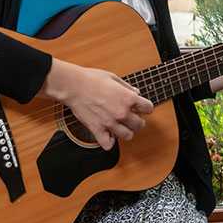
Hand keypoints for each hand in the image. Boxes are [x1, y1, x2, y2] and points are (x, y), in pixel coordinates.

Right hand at [40, 58, 154, 150]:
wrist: (73, 86)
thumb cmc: (91, 79)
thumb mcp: (114, 78)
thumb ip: (127, 87)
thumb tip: (136, 92)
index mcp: (128, 98)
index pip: (149, 108)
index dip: (146, 107)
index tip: (141, 107)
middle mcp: (122, 112)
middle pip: (140, 125)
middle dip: (138, 121)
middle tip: (132, 117)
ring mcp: (110, 123)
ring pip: (128, 136)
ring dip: (126, 131)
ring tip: (121, 126)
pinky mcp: (98, 130)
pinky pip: (108, 144)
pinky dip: (109, 142)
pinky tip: (108, 135)